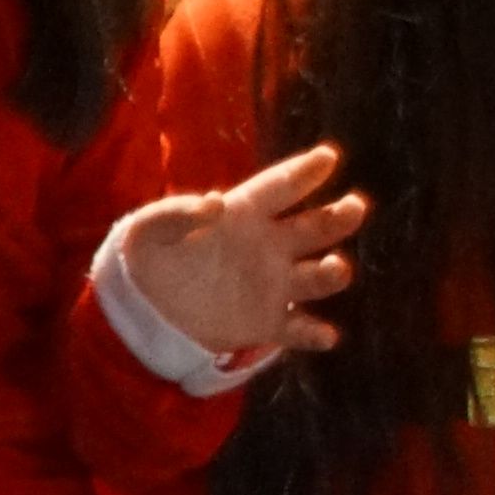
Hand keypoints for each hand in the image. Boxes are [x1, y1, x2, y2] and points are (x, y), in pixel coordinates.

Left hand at [109, 145, 369, 365]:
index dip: (304, 172)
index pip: (280, 188)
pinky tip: (324, 336)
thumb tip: (216, 203)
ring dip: (334, 272)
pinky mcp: (266, 323)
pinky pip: (299, 329)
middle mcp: (269, 246)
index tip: (327, 157)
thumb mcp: (148, 229)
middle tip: (353, 207)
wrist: (141, 308)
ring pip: (318, 276)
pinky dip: (315, 334)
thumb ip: (177, 213)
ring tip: (333, 268)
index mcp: (244, 214)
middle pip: (316, 227)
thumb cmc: (148, 256)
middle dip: (340, 216)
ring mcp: (273, 285)